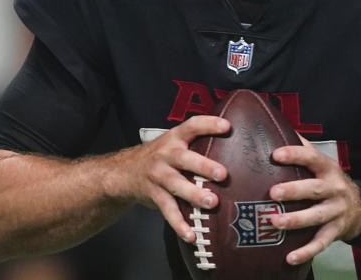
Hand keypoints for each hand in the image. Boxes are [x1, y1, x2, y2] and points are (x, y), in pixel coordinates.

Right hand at [121, 115, 229, 242]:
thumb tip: (235, 147)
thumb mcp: (174, 143)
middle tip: (222, 174)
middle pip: (184, 158)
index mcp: (174, 138)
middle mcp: (165, 155)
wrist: (124, 172)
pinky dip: (179, 224)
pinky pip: (168, 211)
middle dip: (203, 166)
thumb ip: (197, 143)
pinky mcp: (154, 195)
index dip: (209, 124)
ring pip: (176, 185)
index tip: (227, 127)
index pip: (192, 126)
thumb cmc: (161, 157)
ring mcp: (158, 175)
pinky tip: (191, 235)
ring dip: (194, 194)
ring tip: (212, 203)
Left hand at [268, 138, 360, 264]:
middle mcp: (335, 188)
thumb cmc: (330, 181)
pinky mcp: (336, 231)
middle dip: (293, 191)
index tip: (275, 155)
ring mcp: (337, 211)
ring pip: (317, 216)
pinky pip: (321, 243)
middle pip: (314, 189)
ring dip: (296, 220)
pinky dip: (306, 251)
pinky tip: (290, 257)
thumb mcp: (321, 162)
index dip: (294, 155)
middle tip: (273, 193)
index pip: (311, 157)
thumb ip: (301, 146)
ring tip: (275, 222)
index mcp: (327, 168)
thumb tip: (274, 126)